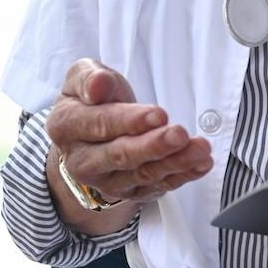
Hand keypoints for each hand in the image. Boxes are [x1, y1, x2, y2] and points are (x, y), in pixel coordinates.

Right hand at [44, 58, 212, 232]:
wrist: (89, 132)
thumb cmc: (92, 99)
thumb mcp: (83, 76)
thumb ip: (89, 77)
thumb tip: (98, 86)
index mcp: (66, 126)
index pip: (98, 124)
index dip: (129, 121)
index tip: (158, 114)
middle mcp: (82, 160)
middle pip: (120, 156)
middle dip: (153, 146)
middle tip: (179, 134)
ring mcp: (106, 180)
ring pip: (143, 174)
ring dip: (175, 162)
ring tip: (199, 149)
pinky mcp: (130, 191)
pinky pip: (158, 186)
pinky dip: (183, 176)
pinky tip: (202, 164)